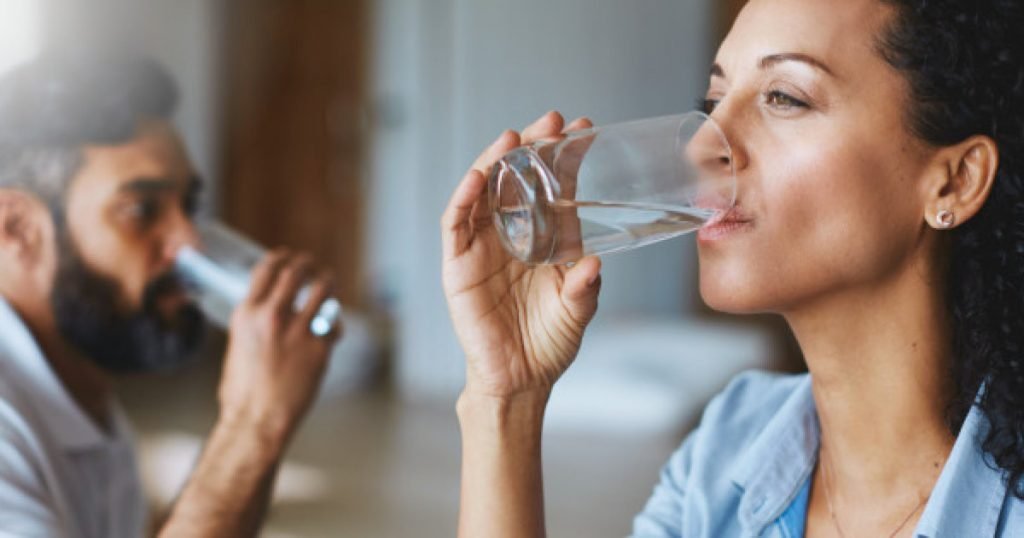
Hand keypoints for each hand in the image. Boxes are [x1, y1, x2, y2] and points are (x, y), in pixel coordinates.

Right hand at [217, 250, 341, 442]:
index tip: (289, 257)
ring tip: (329, 283)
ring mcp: (298, 330)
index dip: (281, 257)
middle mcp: (272, 316)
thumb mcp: (239, 345)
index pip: (267, 268)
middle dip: (308, 264)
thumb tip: (269, 308)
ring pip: (323, 289)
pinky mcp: (319, 347)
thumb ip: (255, 322)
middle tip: (313, 267)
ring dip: (328, 282)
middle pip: (297, 271)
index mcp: (247, 314)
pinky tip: (332, 331)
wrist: (256, 420)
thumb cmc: (243, 391)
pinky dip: (334, 326)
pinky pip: (334, 325)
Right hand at [442, 111, 601, 400]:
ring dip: (494, 162)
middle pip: (516, 179)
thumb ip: (584, 287)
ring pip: (484, 192)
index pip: (553, 188)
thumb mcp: (577, 312)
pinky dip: (463, 198)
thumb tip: (593, 263)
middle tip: (552, 121)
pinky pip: (456, 225)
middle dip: (531, 147)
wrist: (519, 381)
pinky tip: (476, 177)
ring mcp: (482, 248)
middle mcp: (512, 235)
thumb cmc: (548, 344)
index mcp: (543, 239)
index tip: (585, 130)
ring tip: (512, 138)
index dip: (565, 158)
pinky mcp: (457, 265)